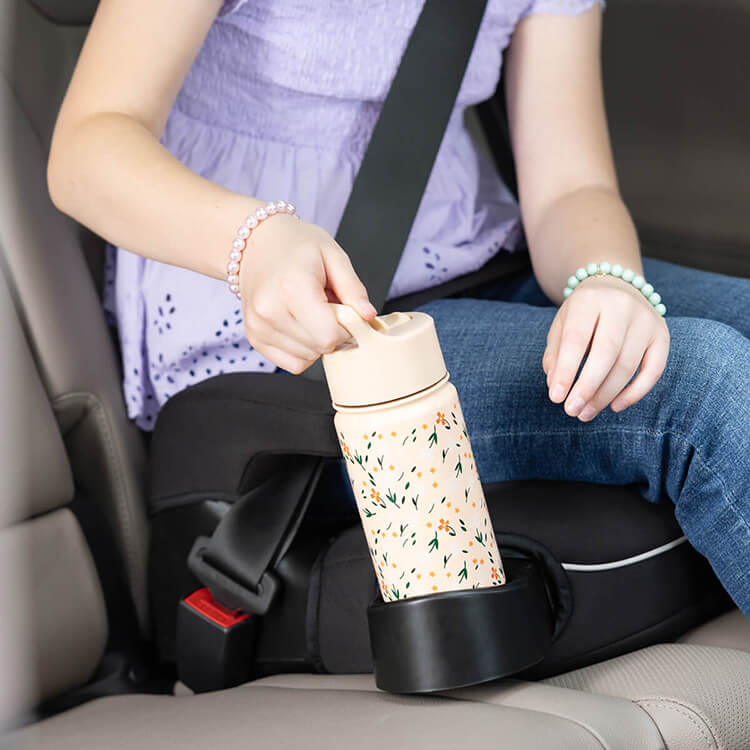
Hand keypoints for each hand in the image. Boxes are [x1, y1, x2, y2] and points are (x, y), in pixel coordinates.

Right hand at [239, 213, 375, 372]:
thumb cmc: (296, 246)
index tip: (344, 312)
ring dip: (316, 341)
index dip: (346, 329)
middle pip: (319, 348)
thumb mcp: (333, 255)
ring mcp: (259, 326)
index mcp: (292, 288)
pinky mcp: (254, 337)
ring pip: (307, 359)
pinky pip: (292, 362)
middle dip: (332, 333)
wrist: (256, 244)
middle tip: (326, 307)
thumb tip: (368, 316)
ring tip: (310, 312)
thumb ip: (353, 288)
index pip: (329, 336)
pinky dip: (302, 350)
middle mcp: (270, 310)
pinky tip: (299, 324)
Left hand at [542, 275, 669, 420]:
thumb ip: (555, 354)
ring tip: (585, 413)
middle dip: (587, 387)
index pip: (576, 339)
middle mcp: (622, 306)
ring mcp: (646, 320)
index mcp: (589, 300)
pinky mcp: (663, 335)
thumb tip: (556, 386)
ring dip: (606, 395)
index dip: (566, 371)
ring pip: (628, 365)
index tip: (555, 398)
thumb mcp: (562, 325)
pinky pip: (653, 370)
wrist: (616, 288)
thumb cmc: (583, 315)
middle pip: (606, 353)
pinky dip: (635, 393)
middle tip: (572, 411)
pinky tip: (615, 406)